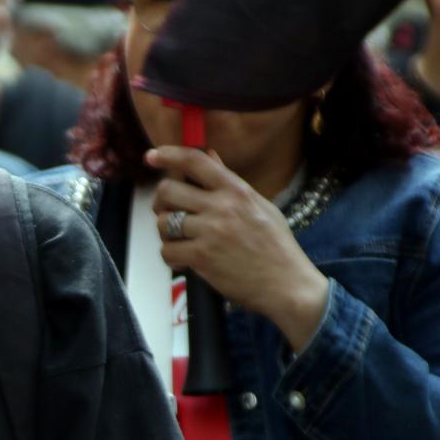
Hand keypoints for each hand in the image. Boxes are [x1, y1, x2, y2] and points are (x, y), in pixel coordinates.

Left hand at [146, 145, 330, 348]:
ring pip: (164, 222)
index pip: (194, 161)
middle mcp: (222, 207)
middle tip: (167, 211)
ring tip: (180, 239)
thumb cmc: (277, 246)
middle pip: (168, 190)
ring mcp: (210, 232)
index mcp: (237, 190)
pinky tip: (184, 259)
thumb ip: (231, 181)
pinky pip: (167, 251)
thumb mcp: (260, 205)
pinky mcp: (202, 258)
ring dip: (166, 232)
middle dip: (161, 201)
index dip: (168, 155)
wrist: (287, 284)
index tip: (152, 156)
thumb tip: (210, 156)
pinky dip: (171, 256)